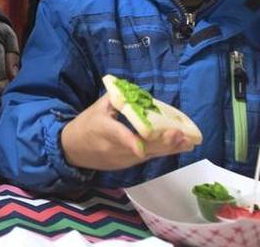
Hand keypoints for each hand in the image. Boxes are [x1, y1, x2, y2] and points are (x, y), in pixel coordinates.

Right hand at [60, 93, 193, 170]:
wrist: (72, 149)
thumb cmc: (86, 124)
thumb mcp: (98, 107)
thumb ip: (119, 98)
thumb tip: (140, 93)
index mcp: (103, 129)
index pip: (117, 136)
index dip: (129, 142)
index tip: (140, 148)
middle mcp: (114, 147)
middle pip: (140, 147)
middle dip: (161, 142)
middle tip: (180, 135)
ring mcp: (122, 158)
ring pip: (147, 154)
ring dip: (168, 148)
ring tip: (187, 142)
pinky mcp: (127, 165)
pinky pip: (147, 158)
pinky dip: (163, 152)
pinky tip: (179, 147)